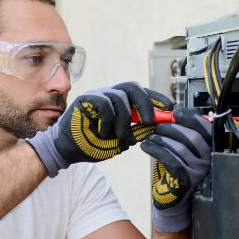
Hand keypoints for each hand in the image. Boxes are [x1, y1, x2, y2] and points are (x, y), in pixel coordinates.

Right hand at [27, 82, 172, 176]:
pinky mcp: (86, 99)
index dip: (156, 98)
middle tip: (150, 121)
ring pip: (120, 97)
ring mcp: (97, 95)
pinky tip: (101, 131)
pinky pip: (105, 103)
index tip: (170, 108)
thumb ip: (136, 133)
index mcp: (119, 104)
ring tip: (117, 136)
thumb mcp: (120, 141)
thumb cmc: (92, 145)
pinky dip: (108, 121)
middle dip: (146, 103)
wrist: (68, 150)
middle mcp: (109, 95)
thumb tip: (155, 126)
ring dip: (123, 121)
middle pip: (133, 87)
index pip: (141, 94)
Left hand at [140, 107, 211, 232]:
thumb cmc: (176, 170)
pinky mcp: (184, 179)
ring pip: (179, 147)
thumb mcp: (182, 149)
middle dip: (172, 127)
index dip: (190, 117)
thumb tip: (170, 113)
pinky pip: (169, 159)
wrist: (172, 198)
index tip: (175, 112)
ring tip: (150, 137)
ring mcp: (197, 171)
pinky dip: (155, 149)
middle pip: (192, 136)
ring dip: (161, 138)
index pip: (205, 128)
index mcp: (209, 149)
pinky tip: (146, 146)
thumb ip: (181, 132)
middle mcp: (207, 160)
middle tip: (158, 126)